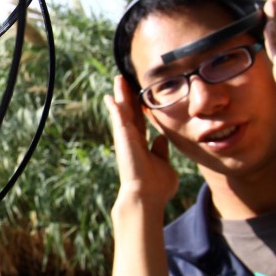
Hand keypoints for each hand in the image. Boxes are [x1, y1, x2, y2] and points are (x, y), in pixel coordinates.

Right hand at [104, 74, 177, 210]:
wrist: (147, 196)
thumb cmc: (157, 186)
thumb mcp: (164, 163)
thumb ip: (161, 151)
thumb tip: (161, 139)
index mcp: (142, 143)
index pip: (140, 120)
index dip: (139, 107)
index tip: (138, 94)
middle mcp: (132, 139)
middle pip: (129, 111)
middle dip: (127, 95)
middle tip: (124, 79)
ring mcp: (126, 138)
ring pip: (123, 111)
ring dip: (120, 95)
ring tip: (118, 79)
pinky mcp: (123, 138)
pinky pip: (119, 119)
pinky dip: (114, 107)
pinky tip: (111, 96)